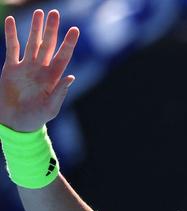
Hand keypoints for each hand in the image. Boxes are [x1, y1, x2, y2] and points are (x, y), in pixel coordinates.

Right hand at [0, 9, 78, 131]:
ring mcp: (26, 67)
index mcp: (53, 77)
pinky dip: (12, 34)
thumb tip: (71, 76)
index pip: (63, 56)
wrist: (16, 122)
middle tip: (55, 13)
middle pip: (48, 45)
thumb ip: (60, 92)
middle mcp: (41, 69)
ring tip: (39, 12)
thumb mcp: (51, 108)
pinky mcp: (11, 68)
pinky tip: (12, 21)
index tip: (75, 30)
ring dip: (35, 28)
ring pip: (32, 43)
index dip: (68, 43)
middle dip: (52, 30)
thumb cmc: (36, 118)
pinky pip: (12, 48)